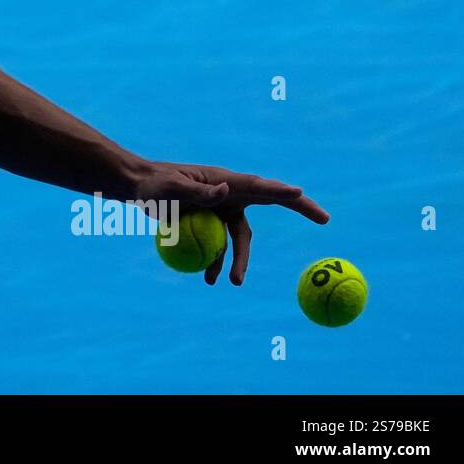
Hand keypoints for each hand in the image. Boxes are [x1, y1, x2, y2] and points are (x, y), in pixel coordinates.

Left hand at [127, 158, 329, 286]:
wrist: (137, 191)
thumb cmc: (152, 184)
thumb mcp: (170, 187)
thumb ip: (197, 190)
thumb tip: (226, 190)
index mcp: (224, 180)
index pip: (259, 185)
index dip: (282, 190)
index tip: (301, 192)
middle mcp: (229, 193)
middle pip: (270, 205)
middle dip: (299, 209)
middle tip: (325, 218)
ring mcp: (221, 209)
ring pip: (239, 238)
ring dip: (237, 260)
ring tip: (233, 283)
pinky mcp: (210, 223)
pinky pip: (218, 247)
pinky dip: (215, 262)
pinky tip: (208, 279)